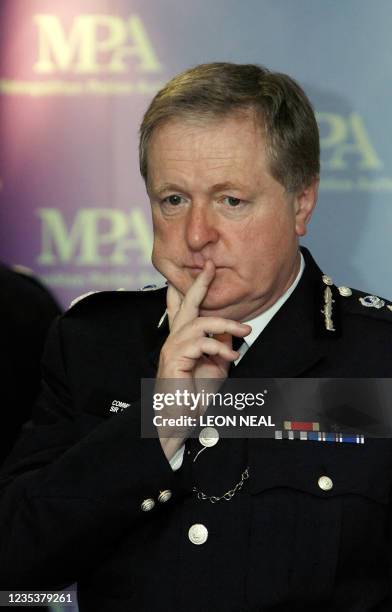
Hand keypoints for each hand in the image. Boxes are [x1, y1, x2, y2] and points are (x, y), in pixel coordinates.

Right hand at [156, 260, 250, 459]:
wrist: (178, 420)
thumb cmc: (193, 397)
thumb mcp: (215, 368)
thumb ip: (221, 348)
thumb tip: (233, 332)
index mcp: (183, 340)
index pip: (184, 308)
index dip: (192, 288)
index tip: (204, 269)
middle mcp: (174, 339)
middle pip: (185, 304)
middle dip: (199, 284)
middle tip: (210, 266)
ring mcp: (173, 348)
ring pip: (199, 322)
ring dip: (226, 324)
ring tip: (246, 331)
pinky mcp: (175, 359)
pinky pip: (200, 343)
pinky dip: (219, 347)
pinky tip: (231, 354)